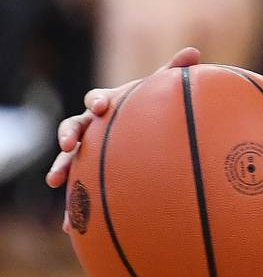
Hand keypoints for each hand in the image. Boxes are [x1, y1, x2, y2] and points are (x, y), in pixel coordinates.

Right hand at [45, 48, 202, 215]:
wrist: (143, 134)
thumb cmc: (149, 106)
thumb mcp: (160, 89)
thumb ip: (174, 71)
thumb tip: (193, 50)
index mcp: (107, 106)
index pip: (95, 100)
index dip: (96, 101)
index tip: (101, 105)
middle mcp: (91, 127)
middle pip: (73, 127)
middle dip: (68, 134)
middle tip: (69, 144)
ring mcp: (86, 151)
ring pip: (68, 159)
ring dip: (61, 167)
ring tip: (55, 180)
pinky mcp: (89, 174)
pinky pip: (79, 190)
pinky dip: (74, 206)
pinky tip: (70, 226)